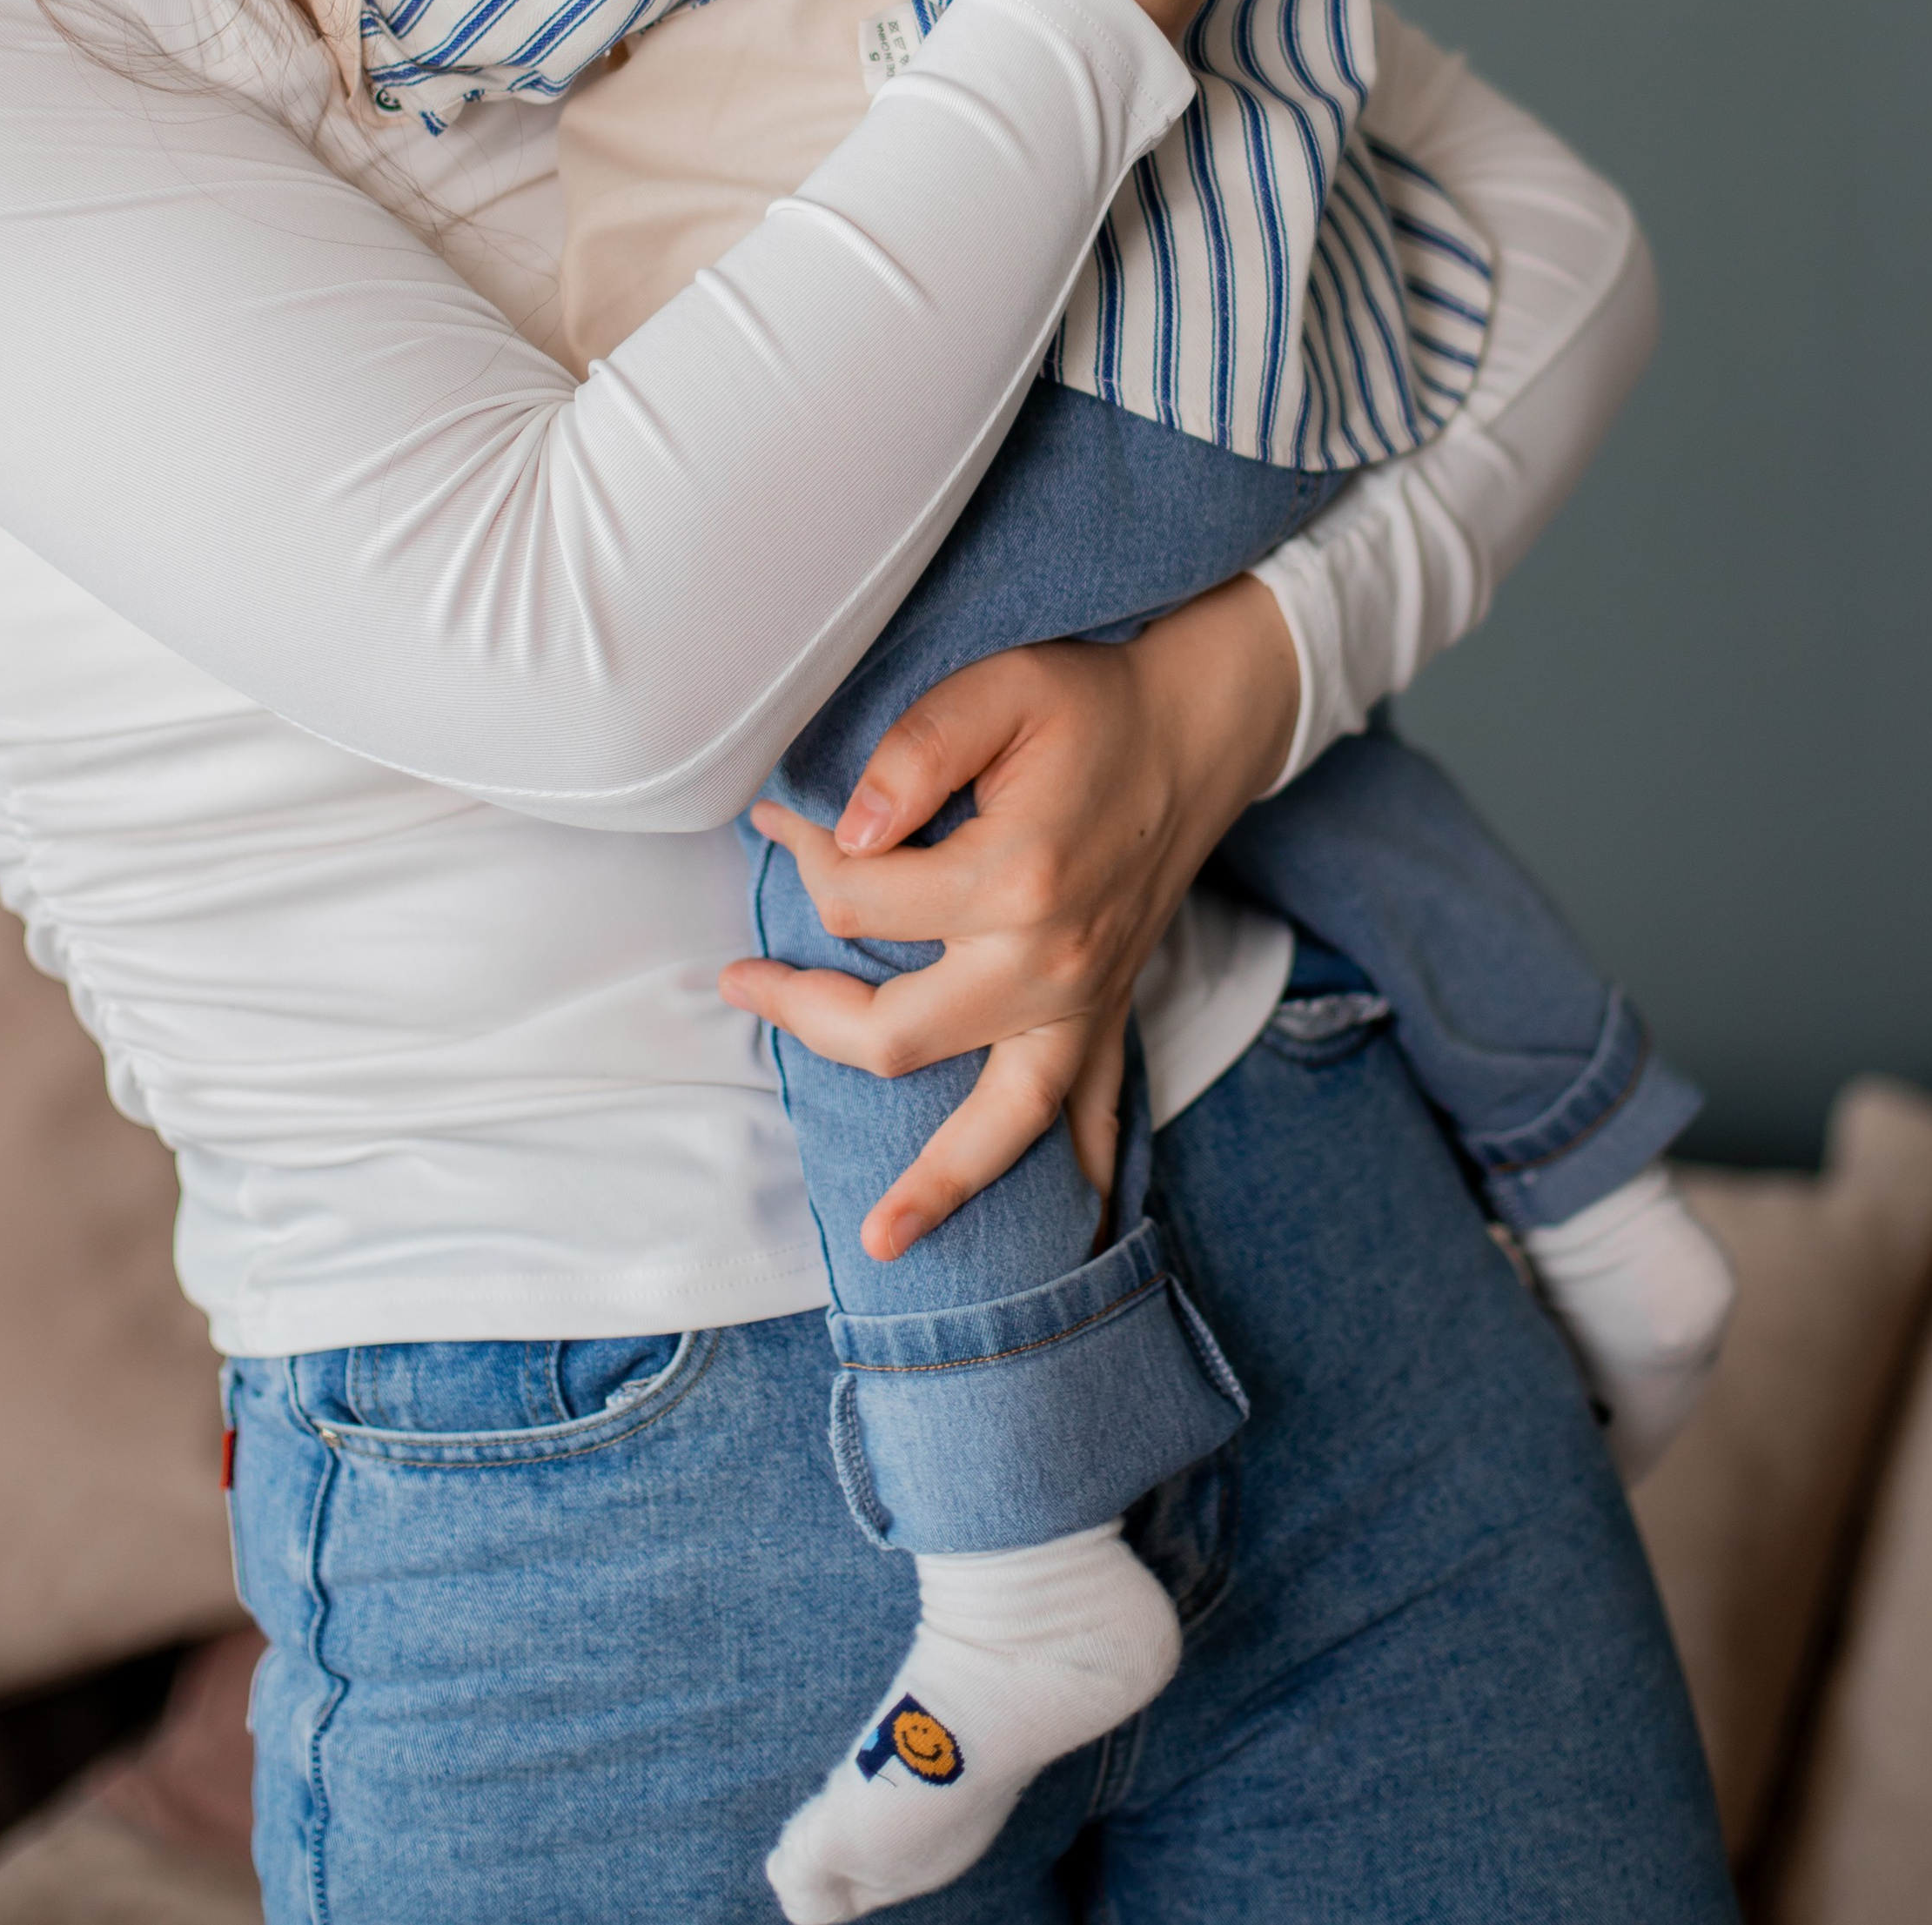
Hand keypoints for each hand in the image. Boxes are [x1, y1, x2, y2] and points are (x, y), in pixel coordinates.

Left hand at [717, 572, 1301, 1262]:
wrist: (1193, 725)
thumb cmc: (1087, 702)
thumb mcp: (996, 690)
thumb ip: (913, 753)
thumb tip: (843, 829)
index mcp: (1015, 878)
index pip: (858, 901)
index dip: (805, 858)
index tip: (782, 819)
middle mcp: (1051, 961)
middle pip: (896, 1033)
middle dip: (804, 1014)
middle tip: (738, 981)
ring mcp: (1085, 1000)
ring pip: (1001, 1121)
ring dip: (941, 1183)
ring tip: (882, 1241)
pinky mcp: (1109, 1010)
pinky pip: (1098, 1114)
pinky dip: (1085, 1173)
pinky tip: (1075, 1229)